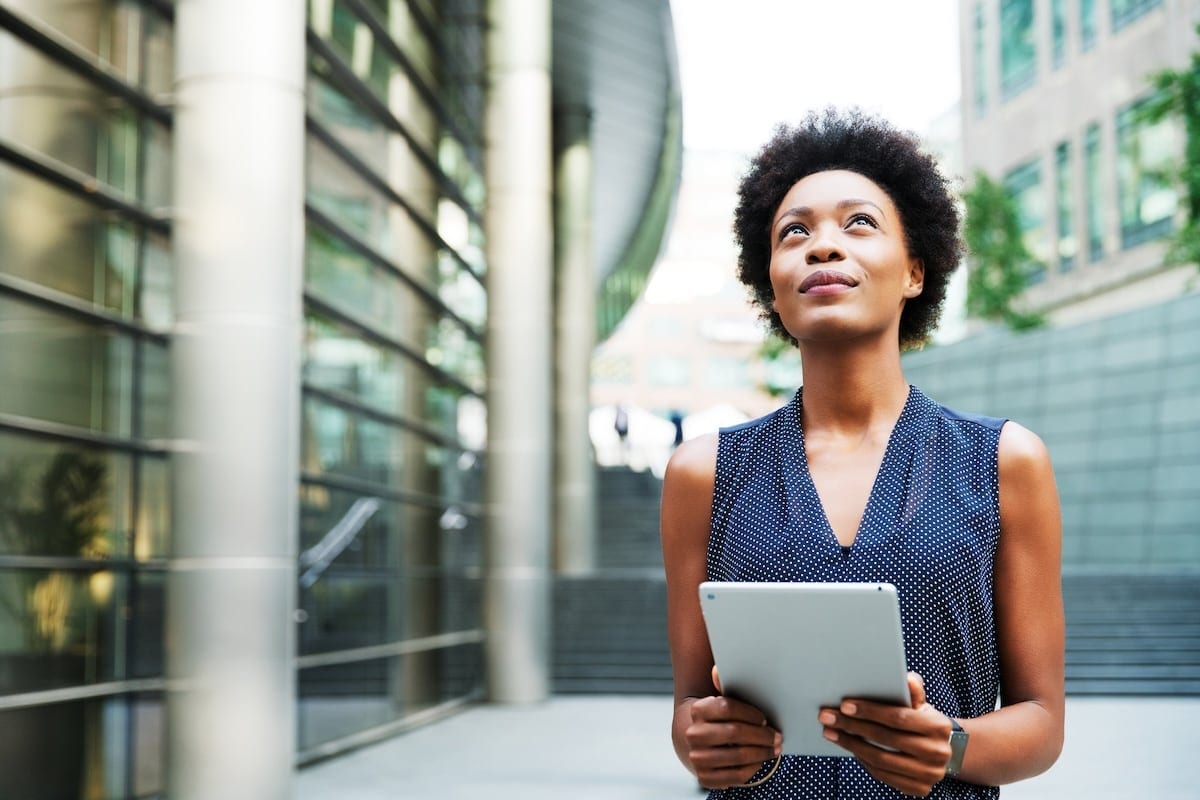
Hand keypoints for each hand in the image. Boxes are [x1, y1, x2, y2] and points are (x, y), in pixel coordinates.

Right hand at [683, 666, 782, 788]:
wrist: (695, 739)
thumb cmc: (717, 717)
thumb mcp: (720, 699)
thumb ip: (722, 682)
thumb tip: (717, 670)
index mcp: (698, 710)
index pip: (728, 708)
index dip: (751, 713)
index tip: (764, 717)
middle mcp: (693, 734)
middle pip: (735, 733)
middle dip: (762, 735)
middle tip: (778, 736)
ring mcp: (697, 757)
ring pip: (738, 756)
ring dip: (762, 753)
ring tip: (774, 749)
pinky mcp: (704, 777)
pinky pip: (736, 775)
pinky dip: (753, 769)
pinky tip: (760, 761)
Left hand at [817, 672, 953, 797]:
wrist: (942, 751)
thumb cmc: (923, 721)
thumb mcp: (921, 704)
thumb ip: (912, 692)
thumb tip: (906, 677)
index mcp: (939, 727)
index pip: (898, 717)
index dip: (870, 711)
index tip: (844, 705)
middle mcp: (937, 752)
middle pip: (886, 739)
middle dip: (853, 726)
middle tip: (827, 717)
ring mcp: (930, 774)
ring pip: (881, 759)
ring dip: (851, 745)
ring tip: (831, 733)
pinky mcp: (919, 789)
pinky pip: (883, 775)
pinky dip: (863, 761)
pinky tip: (850, 748)